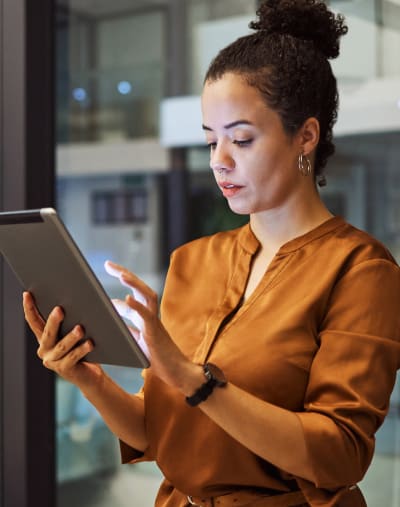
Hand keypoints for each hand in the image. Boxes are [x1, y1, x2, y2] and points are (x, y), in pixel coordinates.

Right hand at [23, 292, 102, 387]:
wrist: (90, 375)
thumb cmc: (83, 347)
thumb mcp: (75, 333)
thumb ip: (73, 319)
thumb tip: (82, 301)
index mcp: (45, 337)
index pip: (34, 321)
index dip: (29, 307)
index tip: (27, 294)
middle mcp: (45, 349)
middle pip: (48, 333)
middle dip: (54, 320)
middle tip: (60, 309)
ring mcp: (53, 361)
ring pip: (62, 346)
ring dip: (71, 336)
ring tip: (80, 329)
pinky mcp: (64, 370)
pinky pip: (73, 357)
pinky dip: (82, 349)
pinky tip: (90, 343)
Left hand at [105, 261, 197, 390]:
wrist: (177, 372)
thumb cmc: (159, 358)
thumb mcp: (137, 341)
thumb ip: (128, 328)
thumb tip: (112, 316)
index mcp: (146, 317)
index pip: (134, 292)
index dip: (123, 279)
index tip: (109, 267)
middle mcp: (151, 315)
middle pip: (140, 288)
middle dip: (125, 274)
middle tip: (108, 264)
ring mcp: (155, 323)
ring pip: (146, 296)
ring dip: (134, 283)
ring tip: (120, 274)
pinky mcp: (155, 333)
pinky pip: (147, 316)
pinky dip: (137, 306)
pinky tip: (127, 298)